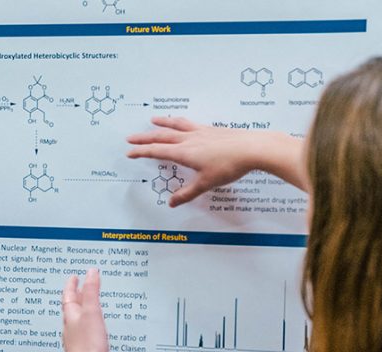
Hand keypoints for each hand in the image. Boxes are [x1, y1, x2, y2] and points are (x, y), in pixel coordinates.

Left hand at [62, 269, 107, 351]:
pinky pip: (82, 333)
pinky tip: (92, 331)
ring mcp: (75, 340)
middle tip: (80, 287)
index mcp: (71, 316)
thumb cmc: (88, 344)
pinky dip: (87, 325)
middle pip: (71, 308)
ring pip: (76, 321)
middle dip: (76, 296)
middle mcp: (70, 327)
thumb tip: (90, 272)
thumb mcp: (92, 312)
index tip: (74, 276)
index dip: (72, 284)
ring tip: (88, 306)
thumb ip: (92, 291)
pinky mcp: (82, 351)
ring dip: (81, 311)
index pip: (68, 295)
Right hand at [127, 117, 263, 207]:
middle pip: (161, 136)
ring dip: (162, 123)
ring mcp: (201, 132)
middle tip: (131, 137)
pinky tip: (183, 122)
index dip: (141, 151)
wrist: (252, 148)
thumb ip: (187, 193)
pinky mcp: (212, 130)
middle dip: (145, 138)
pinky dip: (181, 121)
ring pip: (176, 126)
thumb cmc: (229, 165)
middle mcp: (189, 139)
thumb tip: (172, 202)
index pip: (157, 151)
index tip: (129, 151)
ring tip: (153, 120)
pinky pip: (190, 123)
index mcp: (184, 152)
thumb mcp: (206, 183)